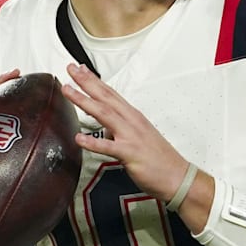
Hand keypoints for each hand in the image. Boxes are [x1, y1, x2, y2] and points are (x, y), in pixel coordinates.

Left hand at [63, 63, 190, 201]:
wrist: (178, 176)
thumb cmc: (159, 158)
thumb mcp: (138, 137)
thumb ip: (120, 130)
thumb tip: (106, 130)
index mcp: (133, 116)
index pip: (110, 93)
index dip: (94, 80)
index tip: (81, 69)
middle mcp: (131, 121)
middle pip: (105, 97)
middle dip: (86, 82)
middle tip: (71, 69)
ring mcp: (130, 136)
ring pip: (104, 113)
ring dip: (84, 101)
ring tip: (68, 91)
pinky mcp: (130, 153)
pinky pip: (108, 147)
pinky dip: (93, 142)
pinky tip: (79, 138)